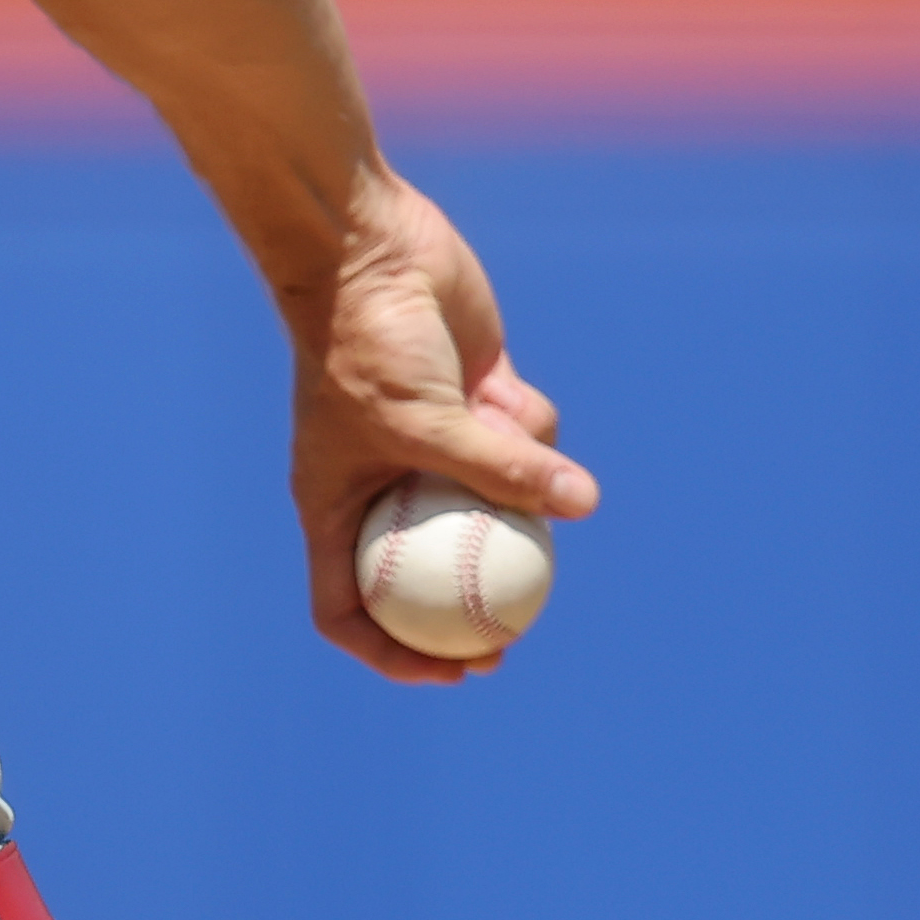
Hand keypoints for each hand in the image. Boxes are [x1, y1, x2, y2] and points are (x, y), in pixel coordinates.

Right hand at [282, 174, 599, 684]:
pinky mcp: (477, 401)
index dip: (396, 653)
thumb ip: (501, 470)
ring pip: (496, 497)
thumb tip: (582, 509)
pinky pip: (524, 440)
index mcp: (338, 505)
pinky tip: (505, 383)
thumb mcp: (426, 422)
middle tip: (529, 626)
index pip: (348, 605)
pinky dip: (530, 424)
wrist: (370, 250)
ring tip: (501, 426)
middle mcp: (383, 483)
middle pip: (433, 568)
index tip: (461, 669)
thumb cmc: (368, 344)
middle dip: (483, 601)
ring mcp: (432, 443)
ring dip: (518, 478)